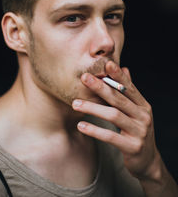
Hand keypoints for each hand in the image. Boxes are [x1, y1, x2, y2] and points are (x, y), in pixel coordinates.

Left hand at [72, 60, 159, 179]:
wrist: (148, 161)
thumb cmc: (137, 131)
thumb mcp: (136, 111)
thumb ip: (129, 92)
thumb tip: (125, 69)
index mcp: (143, 105)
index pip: (129, 87)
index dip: (118, 75)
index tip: (106, 63)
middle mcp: (144, 116)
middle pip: (119, 98)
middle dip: (100, 87)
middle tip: (84, 78)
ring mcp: (139, 132)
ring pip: (113, 115)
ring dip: (93, 108)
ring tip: (75, 103)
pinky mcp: (133, 147)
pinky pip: (110, 137)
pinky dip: (94, 130)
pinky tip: (81, 125)